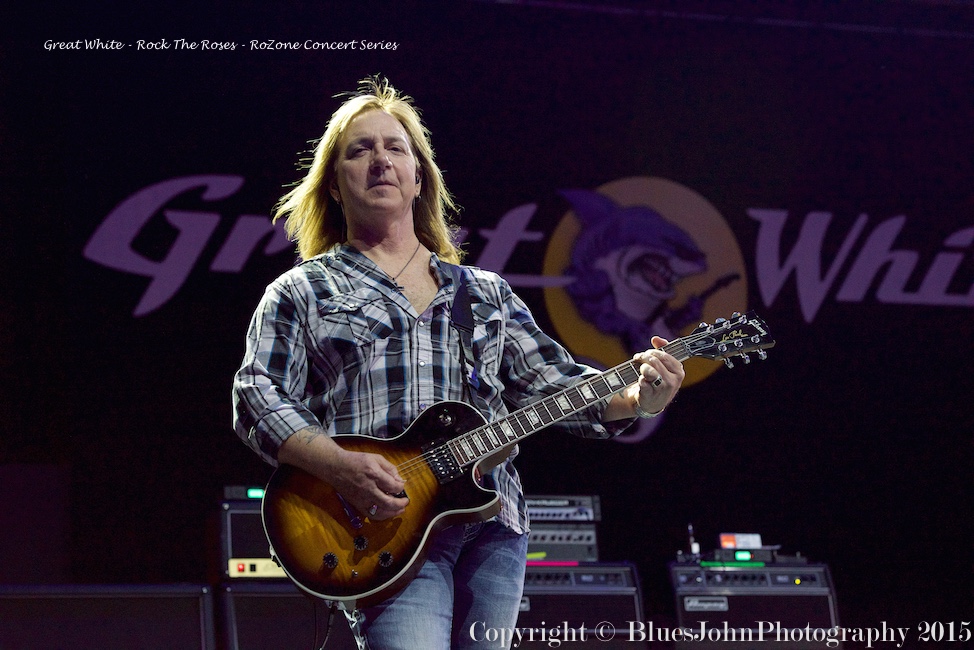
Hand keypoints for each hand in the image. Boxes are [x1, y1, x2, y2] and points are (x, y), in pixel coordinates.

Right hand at [278, 428, 408, 520]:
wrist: (336, 467)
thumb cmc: (356, 461)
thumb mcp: (375, 458)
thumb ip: (390, 468)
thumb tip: (400, 480)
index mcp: (374, 474)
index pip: (393, 486)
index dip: (401, 487)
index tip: (401, 485)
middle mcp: (368, 489)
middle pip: (388, 503)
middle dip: (401, 504)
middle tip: (406, 502)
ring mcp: (362, 499)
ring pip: (380, 512)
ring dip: (393, 513)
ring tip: (400, 510)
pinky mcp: (357, 504)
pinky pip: (371, 515)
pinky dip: (381, 516)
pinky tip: (387, 513)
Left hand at [631, 336, 684, 415]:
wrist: (651, 403)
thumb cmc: (658, 381)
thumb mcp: (664, 366)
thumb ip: (662, 350)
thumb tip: (656, 339)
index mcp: (678, 371)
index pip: (664, 355)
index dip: (652, 352)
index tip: (646, 353)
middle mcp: (673, 381)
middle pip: (654, 361)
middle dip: (643, 357)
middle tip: (638, 359)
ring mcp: (662, 389)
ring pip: (649, 370)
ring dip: (641, 368)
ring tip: (641, 370)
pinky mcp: (650, 395)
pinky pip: (642, 381)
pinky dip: (639, 379)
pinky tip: (641, 382)